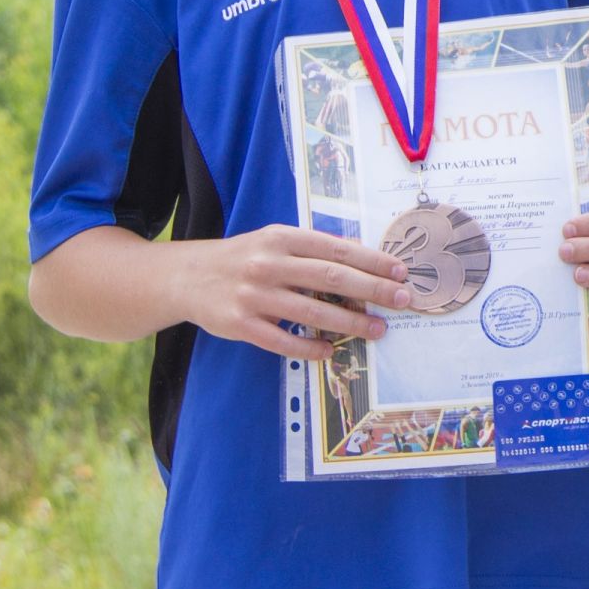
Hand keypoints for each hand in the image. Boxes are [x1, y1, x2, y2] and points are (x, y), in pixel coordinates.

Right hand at [180, 226, 411, 360]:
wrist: (187, 277)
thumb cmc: (244, 257)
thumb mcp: (275, 240)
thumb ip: (313, 248)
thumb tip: (362, 254)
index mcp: (282, 238)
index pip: (336, 249)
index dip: (372, 261)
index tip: (400, 271)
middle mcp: (268, 264)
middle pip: (330, 279)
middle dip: (372, 290)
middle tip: (402, 300)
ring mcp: (253, 296)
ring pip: (311, 312)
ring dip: (350, 323)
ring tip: (377, 329)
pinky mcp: (240, 325)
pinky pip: (282, 341)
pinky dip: (309, 347)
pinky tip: (330, 351)